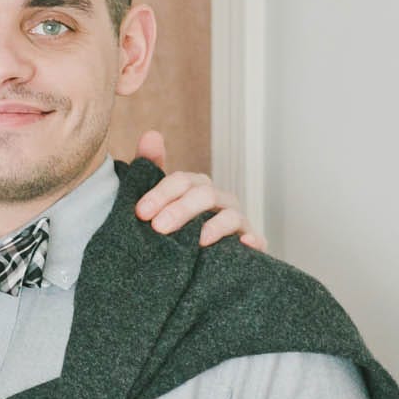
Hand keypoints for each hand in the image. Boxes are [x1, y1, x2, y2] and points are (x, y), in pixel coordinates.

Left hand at [132, 130, 267, 249]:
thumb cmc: (171, 227)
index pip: (182, 181)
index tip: (141, 212)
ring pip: (230, 215)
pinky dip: (253, 240)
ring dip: (214, 225)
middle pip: (204, 195)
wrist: (186, 264)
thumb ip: (150, 168)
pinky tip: (243, 243)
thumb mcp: (157, 201)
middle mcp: (218, 200)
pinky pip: (257, 239)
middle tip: (158, 227)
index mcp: (196, 187)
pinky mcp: (250, 244)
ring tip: (197, 240)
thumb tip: (151, 134)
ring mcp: (236, 222)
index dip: (161, 194)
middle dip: (181, 210)